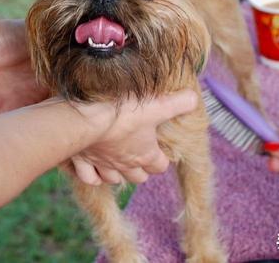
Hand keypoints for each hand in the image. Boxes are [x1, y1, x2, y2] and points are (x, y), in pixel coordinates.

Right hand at [70, 89, 197, 185]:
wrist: (87, 120)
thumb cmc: (123, 113)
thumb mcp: (157, 105)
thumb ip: (178, 103)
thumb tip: (195, 99)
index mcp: (145, 154)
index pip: (159, 166)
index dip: (162, 159)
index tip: (160, 151)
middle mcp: (125, 164)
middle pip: (138, 177)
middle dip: (140, 169)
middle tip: (140, 157)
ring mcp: (103, 165)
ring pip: (114, 179)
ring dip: (117, 175)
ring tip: (118, 165)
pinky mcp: (83, 161)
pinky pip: (89, 178)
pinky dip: (93, 177)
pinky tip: (94, 172)